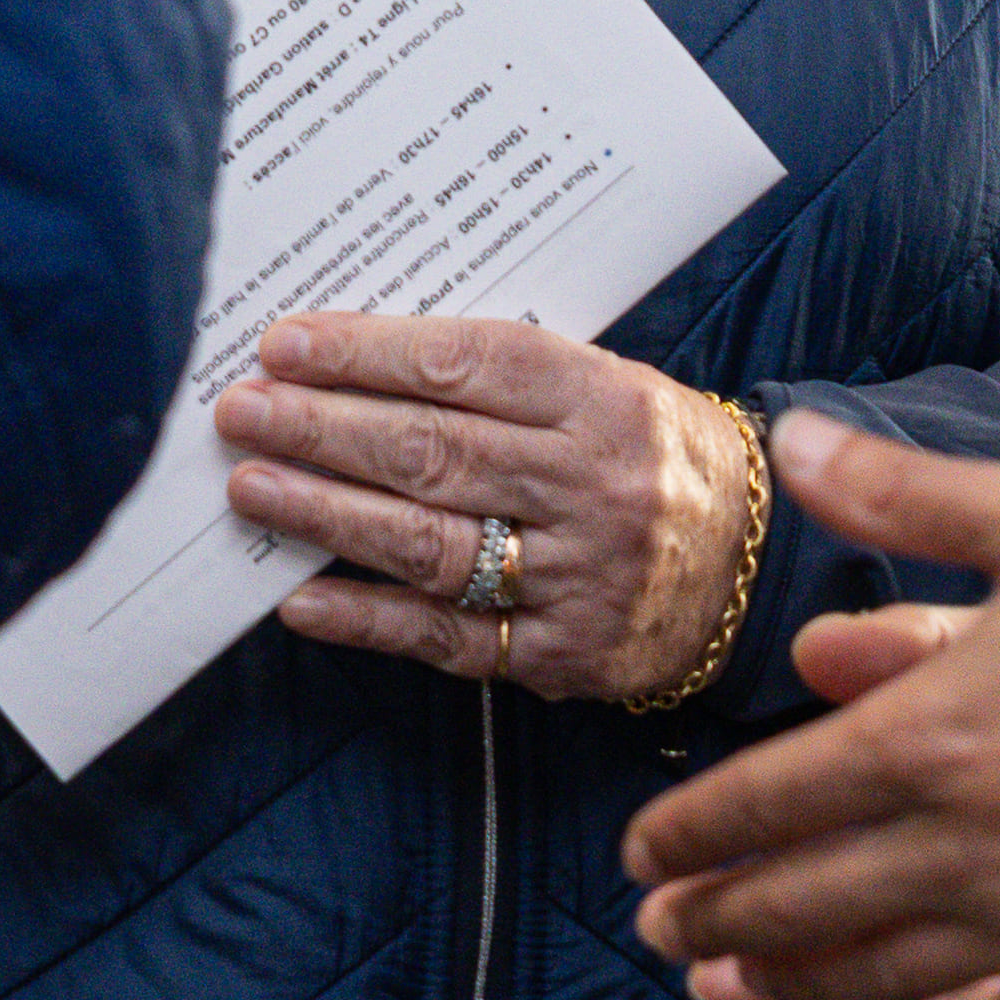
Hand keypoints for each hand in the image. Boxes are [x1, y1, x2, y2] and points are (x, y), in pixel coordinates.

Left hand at [217, 313, 758, 708]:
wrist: (759, 566)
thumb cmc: (659, 458)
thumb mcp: (612, 387)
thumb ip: (507, 379)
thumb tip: (361, 363)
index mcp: (606, 402)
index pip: (466, 368)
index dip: (367, 355)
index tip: (284, 345)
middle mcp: (594, 488)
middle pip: (434, 452)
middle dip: (322, 429)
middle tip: (240, 411)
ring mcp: (578, 578)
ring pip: (430, 543)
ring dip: (325, 515)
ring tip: (249, 487)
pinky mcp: (563, 654)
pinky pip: (448, 638)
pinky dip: (369, 617)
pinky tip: (301, 598)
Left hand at [618, 416, 999, 999]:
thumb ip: (908, 496)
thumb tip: (798, 444)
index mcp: (927, 738)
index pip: (766, 802)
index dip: (691, 835)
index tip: (643, 854)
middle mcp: (957, 850)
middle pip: (795, 905)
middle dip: (712, 921)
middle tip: (661, 931)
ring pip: (873, 976)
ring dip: (788, 986)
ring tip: (737, 984)